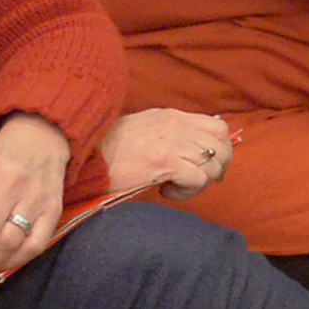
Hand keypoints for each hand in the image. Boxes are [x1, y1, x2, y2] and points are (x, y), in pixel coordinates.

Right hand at [99, 107, 234, 195]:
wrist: (86, 156)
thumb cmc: (110, 148)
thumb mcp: (145, 129)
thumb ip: (171, 132)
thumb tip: (194, 147)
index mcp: (173, 117)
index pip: (218, 127)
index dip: (220, 150)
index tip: (207, 167)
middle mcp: (177, 126)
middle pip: (221, 147)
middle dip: (216, 170)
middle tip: (196, 182)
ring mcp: (172, 143)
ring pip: (212, 166)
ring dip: (199, 183)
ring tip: (175, 186)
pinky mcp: (164, 162)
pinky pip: (198, 180)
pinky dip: (187, 192)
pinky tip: (166, 191)